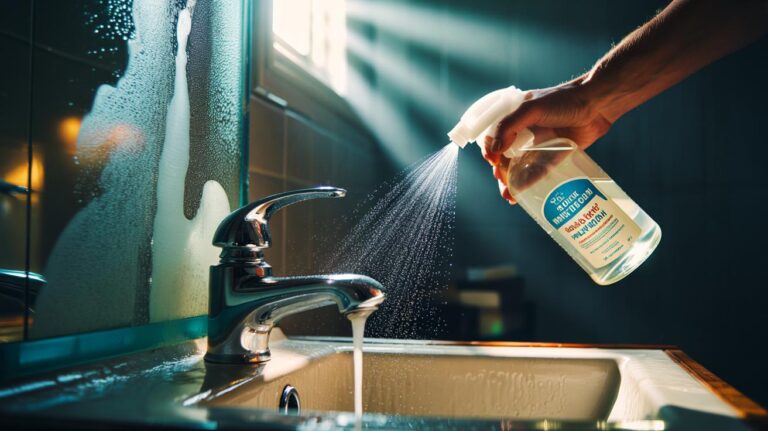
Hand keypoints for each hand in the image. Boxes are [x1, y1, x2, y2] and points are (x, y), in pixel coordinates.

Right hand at [481, 79, 612, 204]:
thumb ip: (509, 126)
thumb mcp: (531, 108)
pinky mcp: (553, 157)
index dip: (489, 150)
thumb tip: (494, 150)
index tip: (493, 161)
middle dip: (499, 171)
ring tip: (508, 195)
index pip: (493, 137)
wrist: (597, 106)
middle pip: (504, 156)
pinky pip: (537, 173)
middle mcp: (524, 133)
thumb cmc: (564, 100)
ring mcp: (539, 146)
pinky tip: (520, 195)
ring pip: (519, 168)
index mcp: (515, 118)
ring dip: (510, 182)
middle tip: (501, 180)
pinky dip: (527, 184)